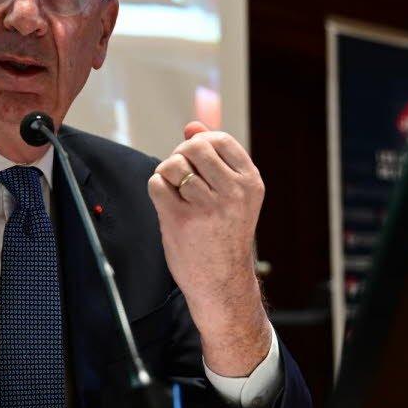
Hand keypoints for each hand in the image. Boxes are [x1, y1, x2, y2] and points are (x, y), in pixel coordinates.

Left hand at [147, 121, 269, 374]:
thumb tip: (192, 125)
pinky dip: (156, 190)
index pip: (218, 140)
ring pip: (172, 164)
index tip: (198, 163)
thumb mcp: (232, 196)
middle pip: (192, 147)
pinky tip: (167, 205)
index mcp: (250, 183)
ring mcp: (207, 207)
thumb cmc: (225, 235)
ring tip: (175, 193)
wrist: (222, 282)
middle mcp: (233, 193)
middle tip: (182, 178)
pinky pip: (156, 184)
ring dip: (166, 174)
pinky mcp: (180, 220)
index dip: (200, 144)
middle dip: (180, 157)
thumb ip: (214, 159)